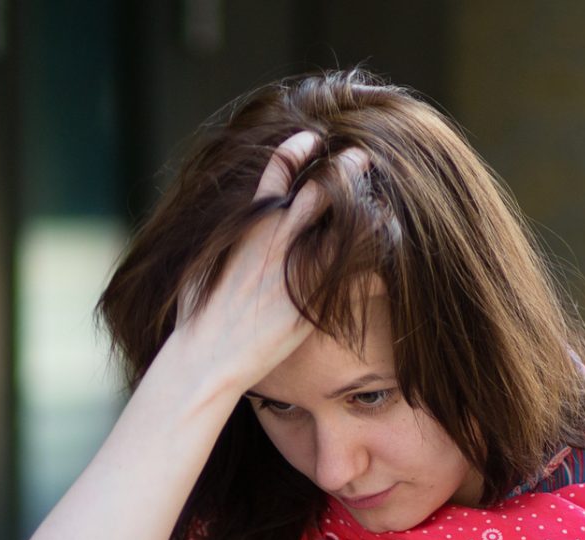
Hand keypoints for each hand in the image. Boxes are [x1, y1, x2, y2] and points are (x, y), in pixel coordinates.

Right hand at [172, 131, 369, 394]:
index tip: (314, 139)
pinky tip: (387, 258)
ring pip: (352, 226)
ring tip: (382, 206)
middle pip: (326, 189)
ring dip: (370, 211)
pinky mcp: (318, 300)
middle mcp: (282, 237)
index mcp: (253, 223)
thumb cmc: (196, 314)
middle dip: (348, 169)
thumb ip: (224, 239)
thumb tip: (225, 228)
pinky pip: (362, 275)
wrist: (207, 356)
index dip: (299, 147)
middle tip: (361, 160)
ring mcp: (303, 267)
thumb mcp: (202, 262)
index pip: (281, 167)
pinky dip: (377, 263)